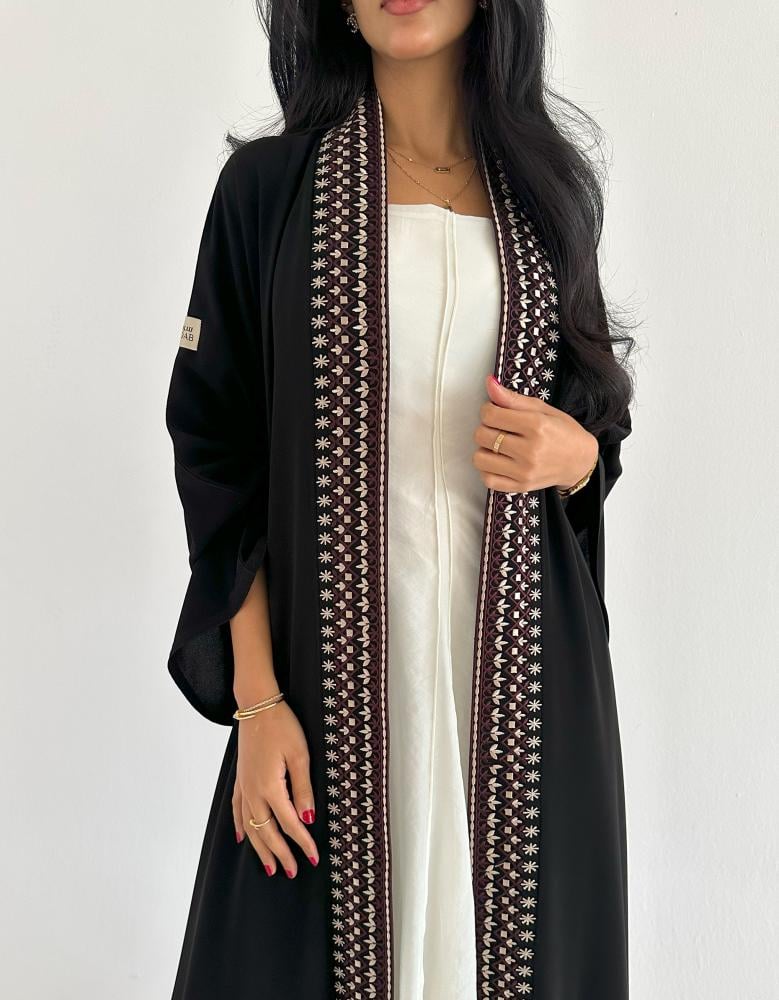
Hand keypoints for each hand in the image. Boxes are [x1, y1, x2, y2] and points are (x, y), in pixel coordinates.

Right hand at [232, 699, 318, 878]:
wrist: (258, 706)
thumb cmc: (282, 726)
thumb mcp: (300, 755)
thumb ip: (303, 789)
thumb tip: (307, 818)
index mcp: (270, 787)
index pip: (289, 823)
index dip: (302, 842)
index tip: (314, 857)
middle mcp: (254, 791)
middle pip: (267, 831)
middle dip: (280, 853)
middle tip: (293, 871)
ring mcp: (244, 786)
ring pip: (251, 826)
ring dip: (260, 847)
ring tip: (269, 867)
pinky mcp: (240, 779)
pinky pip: (237, 809)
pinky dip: (239, 825)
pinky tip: (241, 837)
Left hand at [472, 374, 597, 492]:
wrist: (580, 461)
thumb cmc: (563, 432)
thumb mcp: (542, 409)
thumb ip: (513, 398)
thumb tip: (489, 383)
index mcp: (536, 426)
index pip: (490, 415)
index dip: (487, 410)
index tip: (495, 411)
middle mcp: (530, 450)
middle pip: (482, 435)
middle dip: (486, 428)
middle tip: (499, 428)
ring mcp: (524, 471)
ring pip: (479, 458)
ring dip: (484, 450)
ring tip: (498, 445)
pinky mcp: (521, 486)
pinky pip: (488, 479)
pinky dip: (487, 469)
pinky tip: (498, 461)